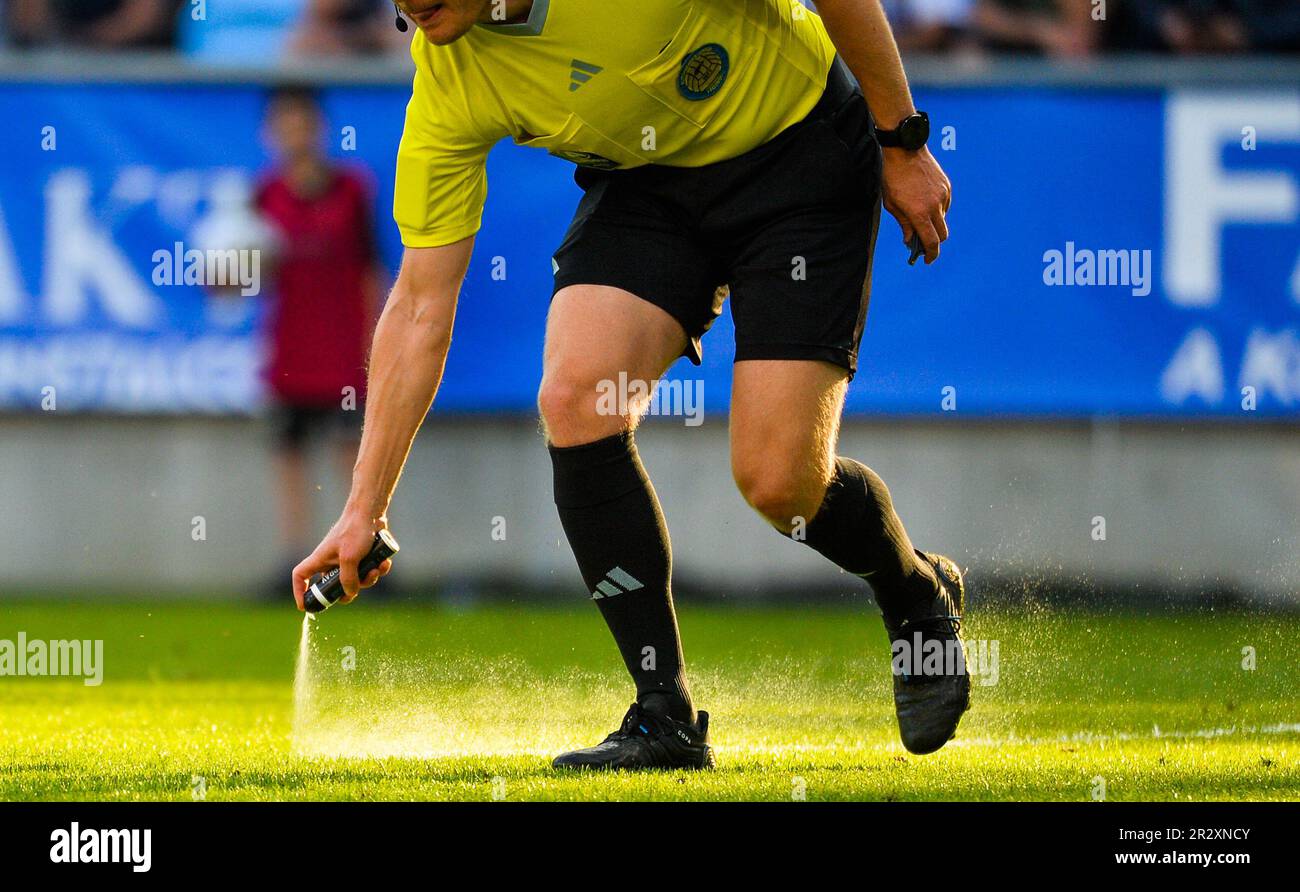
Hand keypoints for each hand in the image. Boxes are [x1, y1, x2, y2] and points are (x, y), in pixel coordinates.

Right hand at [291, 510, 392, 610]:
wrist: (372, 512)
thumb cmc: (355, 530)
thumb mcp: (350, 558)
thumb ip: (348, 579)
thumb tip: (350, 594)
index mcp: (320, 559)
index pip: (300, 576)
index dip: (299, 591)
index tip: (305, 605)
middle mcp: (331, 561)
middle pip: (333, 586)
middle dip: (347, 591)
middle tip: (355, 592)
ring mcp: (347, 559)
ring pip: (355, 580)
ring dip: (368, 578)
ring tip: (376, 569)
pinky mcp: (362, 555)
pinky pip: (368, 570)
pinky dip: (377, 569)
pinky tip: (384, 563)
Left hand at [881, 145, 951, 264]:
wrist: (905, 150)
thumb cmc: (893, 178)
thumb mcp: (892, 205)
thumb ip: (903, 224)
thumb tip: (909, 240)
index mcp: (919, 213)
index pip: (931, 242)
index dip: (931, 254)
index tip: (927, 260)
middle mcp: (935, 206)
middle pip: (942, 234)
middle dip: (934, 242)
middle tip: (922, 243)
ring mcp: (943, 195)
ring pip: (943, 219)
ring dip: (934, 224)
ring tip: (919, 216)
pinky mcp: (946, 186)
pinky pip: (945, 205)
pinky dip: (936, 210)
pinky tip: (924, 203)